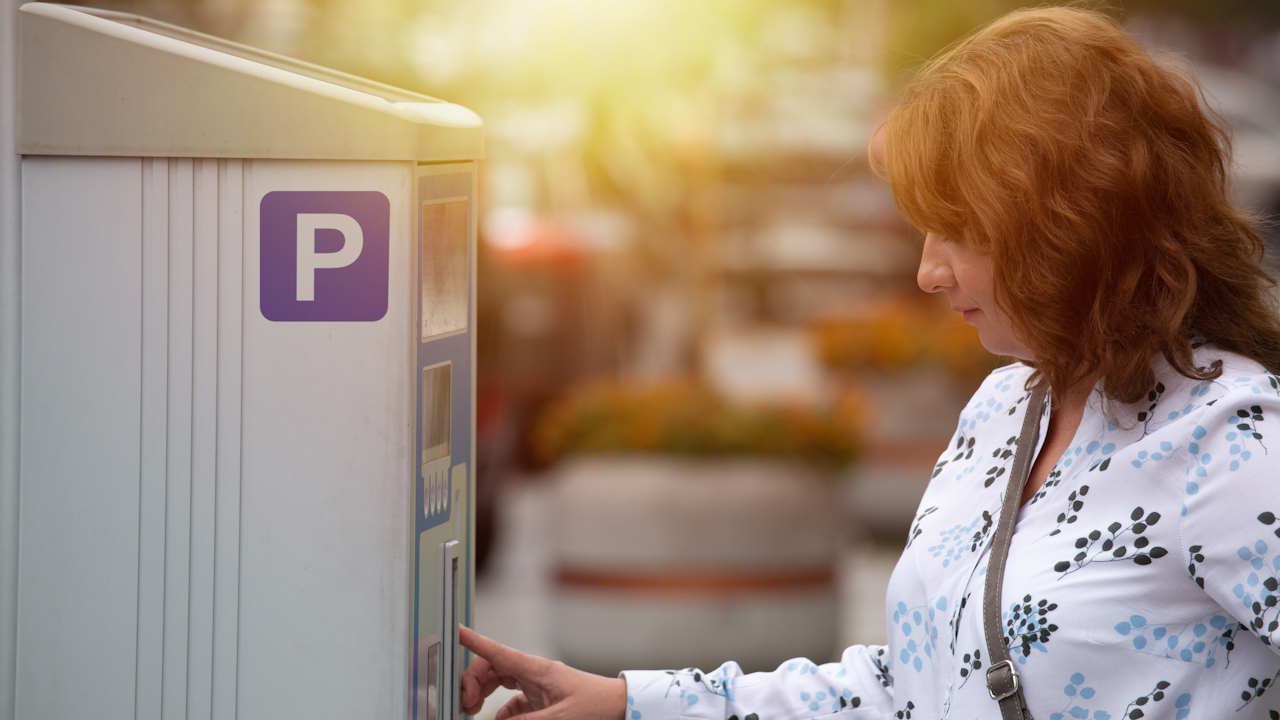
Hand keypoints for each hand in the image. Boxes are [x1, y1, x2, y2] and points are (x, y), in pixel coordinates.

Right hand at [459, 626, 626, 719]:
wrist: (619, 706)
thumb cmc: (595, 707)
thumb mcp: (559, 718)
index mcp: (536, 669)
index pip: (497, 651)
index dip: (473, 641)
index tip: (453, 631)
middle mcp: (533, 672)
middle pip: (491, 667)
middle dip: (472, 682)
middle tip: (465, 705)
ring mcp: (536, 683)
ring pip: (498, 680)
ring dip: (482, 693)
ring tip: (473, 711)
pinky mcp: (541, 697)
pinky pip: (511, 699)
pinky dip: (501, 710)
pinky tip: (500, 719)